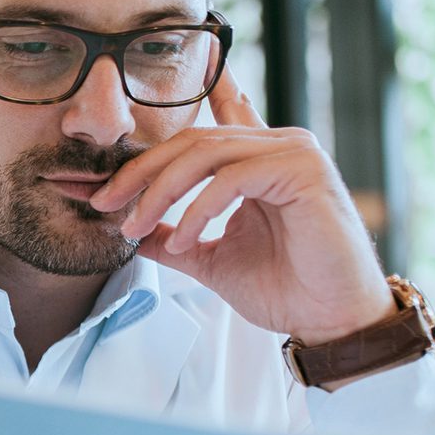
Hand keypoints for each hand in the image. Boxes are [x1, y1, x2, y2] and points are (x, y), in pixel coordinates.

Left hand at [87, 64, 393, 344]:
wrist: (331, 321)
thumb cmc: (287, 290)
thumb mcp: (212, 259)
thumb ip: (175, 238)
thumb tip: (131, 230)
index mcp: (260, 159)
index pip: (216, 119)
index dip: (170, 116)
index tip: (128, 114)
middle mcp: (279, 145)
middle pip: (193, 140)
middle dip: (140, 171)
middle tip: (103, 200)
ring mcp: (294, 153)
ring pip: (206, 153)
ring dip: (160, 192)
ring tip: (134, 226)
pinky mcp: (304, 171)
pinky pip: (232, 178)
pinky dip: (198, 208)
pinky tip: (183, 238)